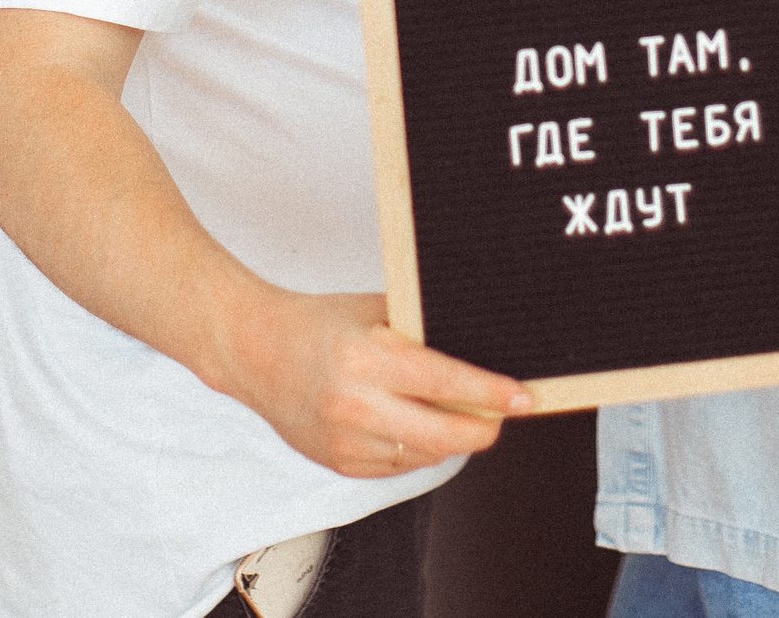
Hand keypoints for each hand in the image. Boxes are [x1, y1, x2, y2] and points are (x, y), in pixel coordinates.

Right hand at [224, 290, 530, 476]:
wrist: (255, 352)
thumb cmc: (318, 324)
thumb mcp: (374, 311)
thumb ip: (422, 331)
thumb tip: (479, 347)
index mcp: (366, 359)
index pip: (446, 383)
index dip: (492, 393)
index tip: (523, 397)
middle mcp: (355, 405)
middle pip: (444, 436)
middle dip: (484, 429)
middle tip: (501, 415)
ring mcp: (344, 441)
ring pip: (425, 455)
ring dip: (450, 439)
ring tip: (453, 412)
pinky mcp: (338, 463)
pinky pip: (398, 467)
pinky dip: (417, 449)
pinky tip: (415, 424)